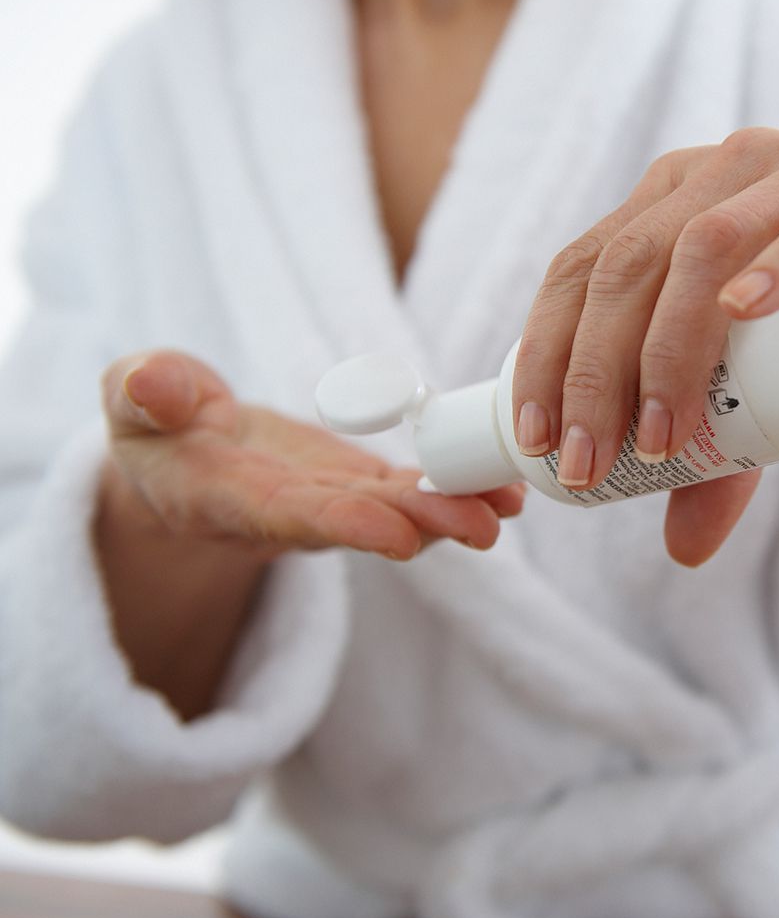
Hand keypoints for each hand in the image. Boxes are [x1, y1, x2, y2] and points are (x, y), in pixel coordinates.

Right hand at [103, 350, 524, 560]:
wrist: (183, 459)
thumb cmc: (152, 431)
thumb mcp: (129, 405)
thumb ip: (141, 395)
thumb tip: (155, 386)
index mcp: (227, 501)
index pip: (287, 516)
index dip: (343, 523)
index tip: (397, 531)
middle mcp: (287, 513)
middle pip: (360, 522)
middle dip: (422, 523)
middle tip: (484, 524)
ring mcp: (328, 500)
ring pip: (395, 509)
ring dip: (454, 508)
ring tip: (511, 503)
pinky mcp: (354, 483)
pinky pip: (408, 488)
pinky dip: (454, 488)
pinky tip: (504, 488)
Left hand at [512, 128, 778, 563]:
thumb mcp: (758, 383)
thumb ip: (722, 452)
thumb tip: (680, 549)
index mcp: (662, 205)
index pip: (579, 271)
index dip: (545, 351)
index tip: (535, 437)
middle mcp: (713, 176)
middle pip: (627, 266)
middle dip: (594, 373)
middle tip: (589, 462)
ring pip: (705, 249)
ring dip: (670, 349)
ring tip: (662, 437)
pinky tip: (744, 310)